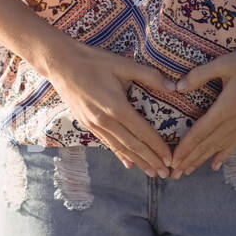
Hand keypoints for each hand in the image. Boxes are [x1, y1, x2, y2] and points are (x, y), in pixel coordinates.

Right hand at [41, 43, 176, 175]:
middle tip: (166, 174)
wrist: (61, 64)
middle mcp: (105, 121)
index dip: (157, 147)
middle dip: (151, 161)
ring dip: (138, 162)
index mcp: (116, 107)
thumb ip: (149, 75)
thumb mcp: (123, 64)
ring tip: (152, 173)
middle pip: (132, 146)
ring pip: (120, 148)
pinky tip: (129, 163)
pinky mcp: (87, 125)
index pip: (142, 132)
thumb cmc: (94, 61)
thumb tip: (173, 86)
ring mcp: (94, 125)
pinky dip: (120, 155)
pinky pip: (108, 143)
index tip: (170, 158)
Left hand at [169, 44, 235, 178]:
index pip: (199, 133)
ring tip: (188, 172)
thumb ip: (200, 75)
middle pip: (207, 145)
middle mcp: (234, 122)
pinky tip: (215, 165)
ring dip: (201, 160)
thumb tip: (177, 87)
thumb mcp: (224, 63)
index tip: (172, 161)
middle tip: (174, 174)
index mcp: (224, 109)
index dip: (185, 148)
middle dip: (189, 160)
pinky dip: (223, 156)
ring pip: (219, 148)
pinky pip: (234, 144)